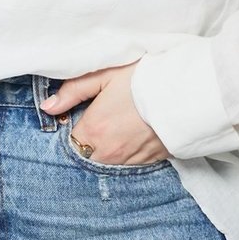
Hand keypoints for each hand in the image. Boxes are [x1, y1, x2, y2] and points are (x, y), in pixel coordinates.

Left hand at [41, 64, 168, 166]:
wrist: (189, 91)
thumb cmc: (144, 79)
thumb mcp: (104, 75)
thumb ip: (72, 91)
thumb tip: (48, 106)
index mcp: (94, 131)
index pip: (69, 143)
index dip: (70, 130)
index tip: (77, 118)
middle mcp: (111, 152)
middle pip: (87, 156)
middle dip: (86, 144)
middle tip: (97, 122)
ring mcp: (132, 160)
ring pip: (109, 163)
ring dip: (107, 150)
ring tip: (116, 127)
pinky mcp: (152, 161)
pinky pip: (131, 164)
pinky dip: (127, 153)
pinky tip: (132, 135)